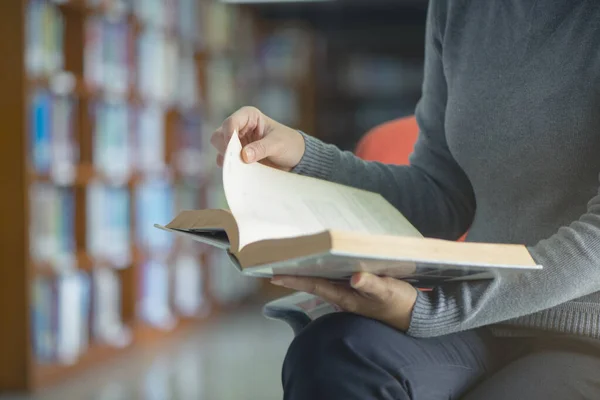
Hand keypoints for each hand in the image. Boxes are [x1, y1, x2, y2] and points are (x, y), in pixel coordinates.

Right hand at [210, 106, 305, 170]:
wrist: (295, 158)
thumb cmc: (289, 144)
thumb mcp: (278, 144)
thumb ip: (261, 148)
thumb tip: (244, 155)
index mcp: (249, 116)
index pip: (231, 122)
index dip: (228, 135)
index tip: (234, 150)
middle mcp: (239, 127)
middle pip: (219, 136)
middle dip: (226, 149)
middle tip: (238, 161)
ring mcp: (236, 142)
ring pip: (219, 148)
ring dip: (228, 159)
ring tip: (243, 167)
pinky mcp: (236, 156)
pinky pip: (225, 161)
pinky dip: (230, 167)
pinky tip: (241, 172)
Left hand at [271, 272, 418, 330]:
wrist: (414, 314)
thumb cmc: (399, 303)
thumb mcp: (388, 291)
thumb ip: (372, 284)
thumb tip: (355, 278)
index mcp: (346, 297)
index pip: (315, 285)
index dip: (295, 280)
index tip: (275, 275)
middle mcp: (343, 296)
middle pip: (314, 283)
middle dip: (295, 275)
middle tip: (275, 263)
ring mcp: (349, 294)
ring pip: (322, 281)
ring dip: (307, 272)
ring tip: (290, 261)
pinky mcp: (357, 290)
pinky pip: (334, 278)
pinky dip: (324, 270)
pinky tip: (320, 261)